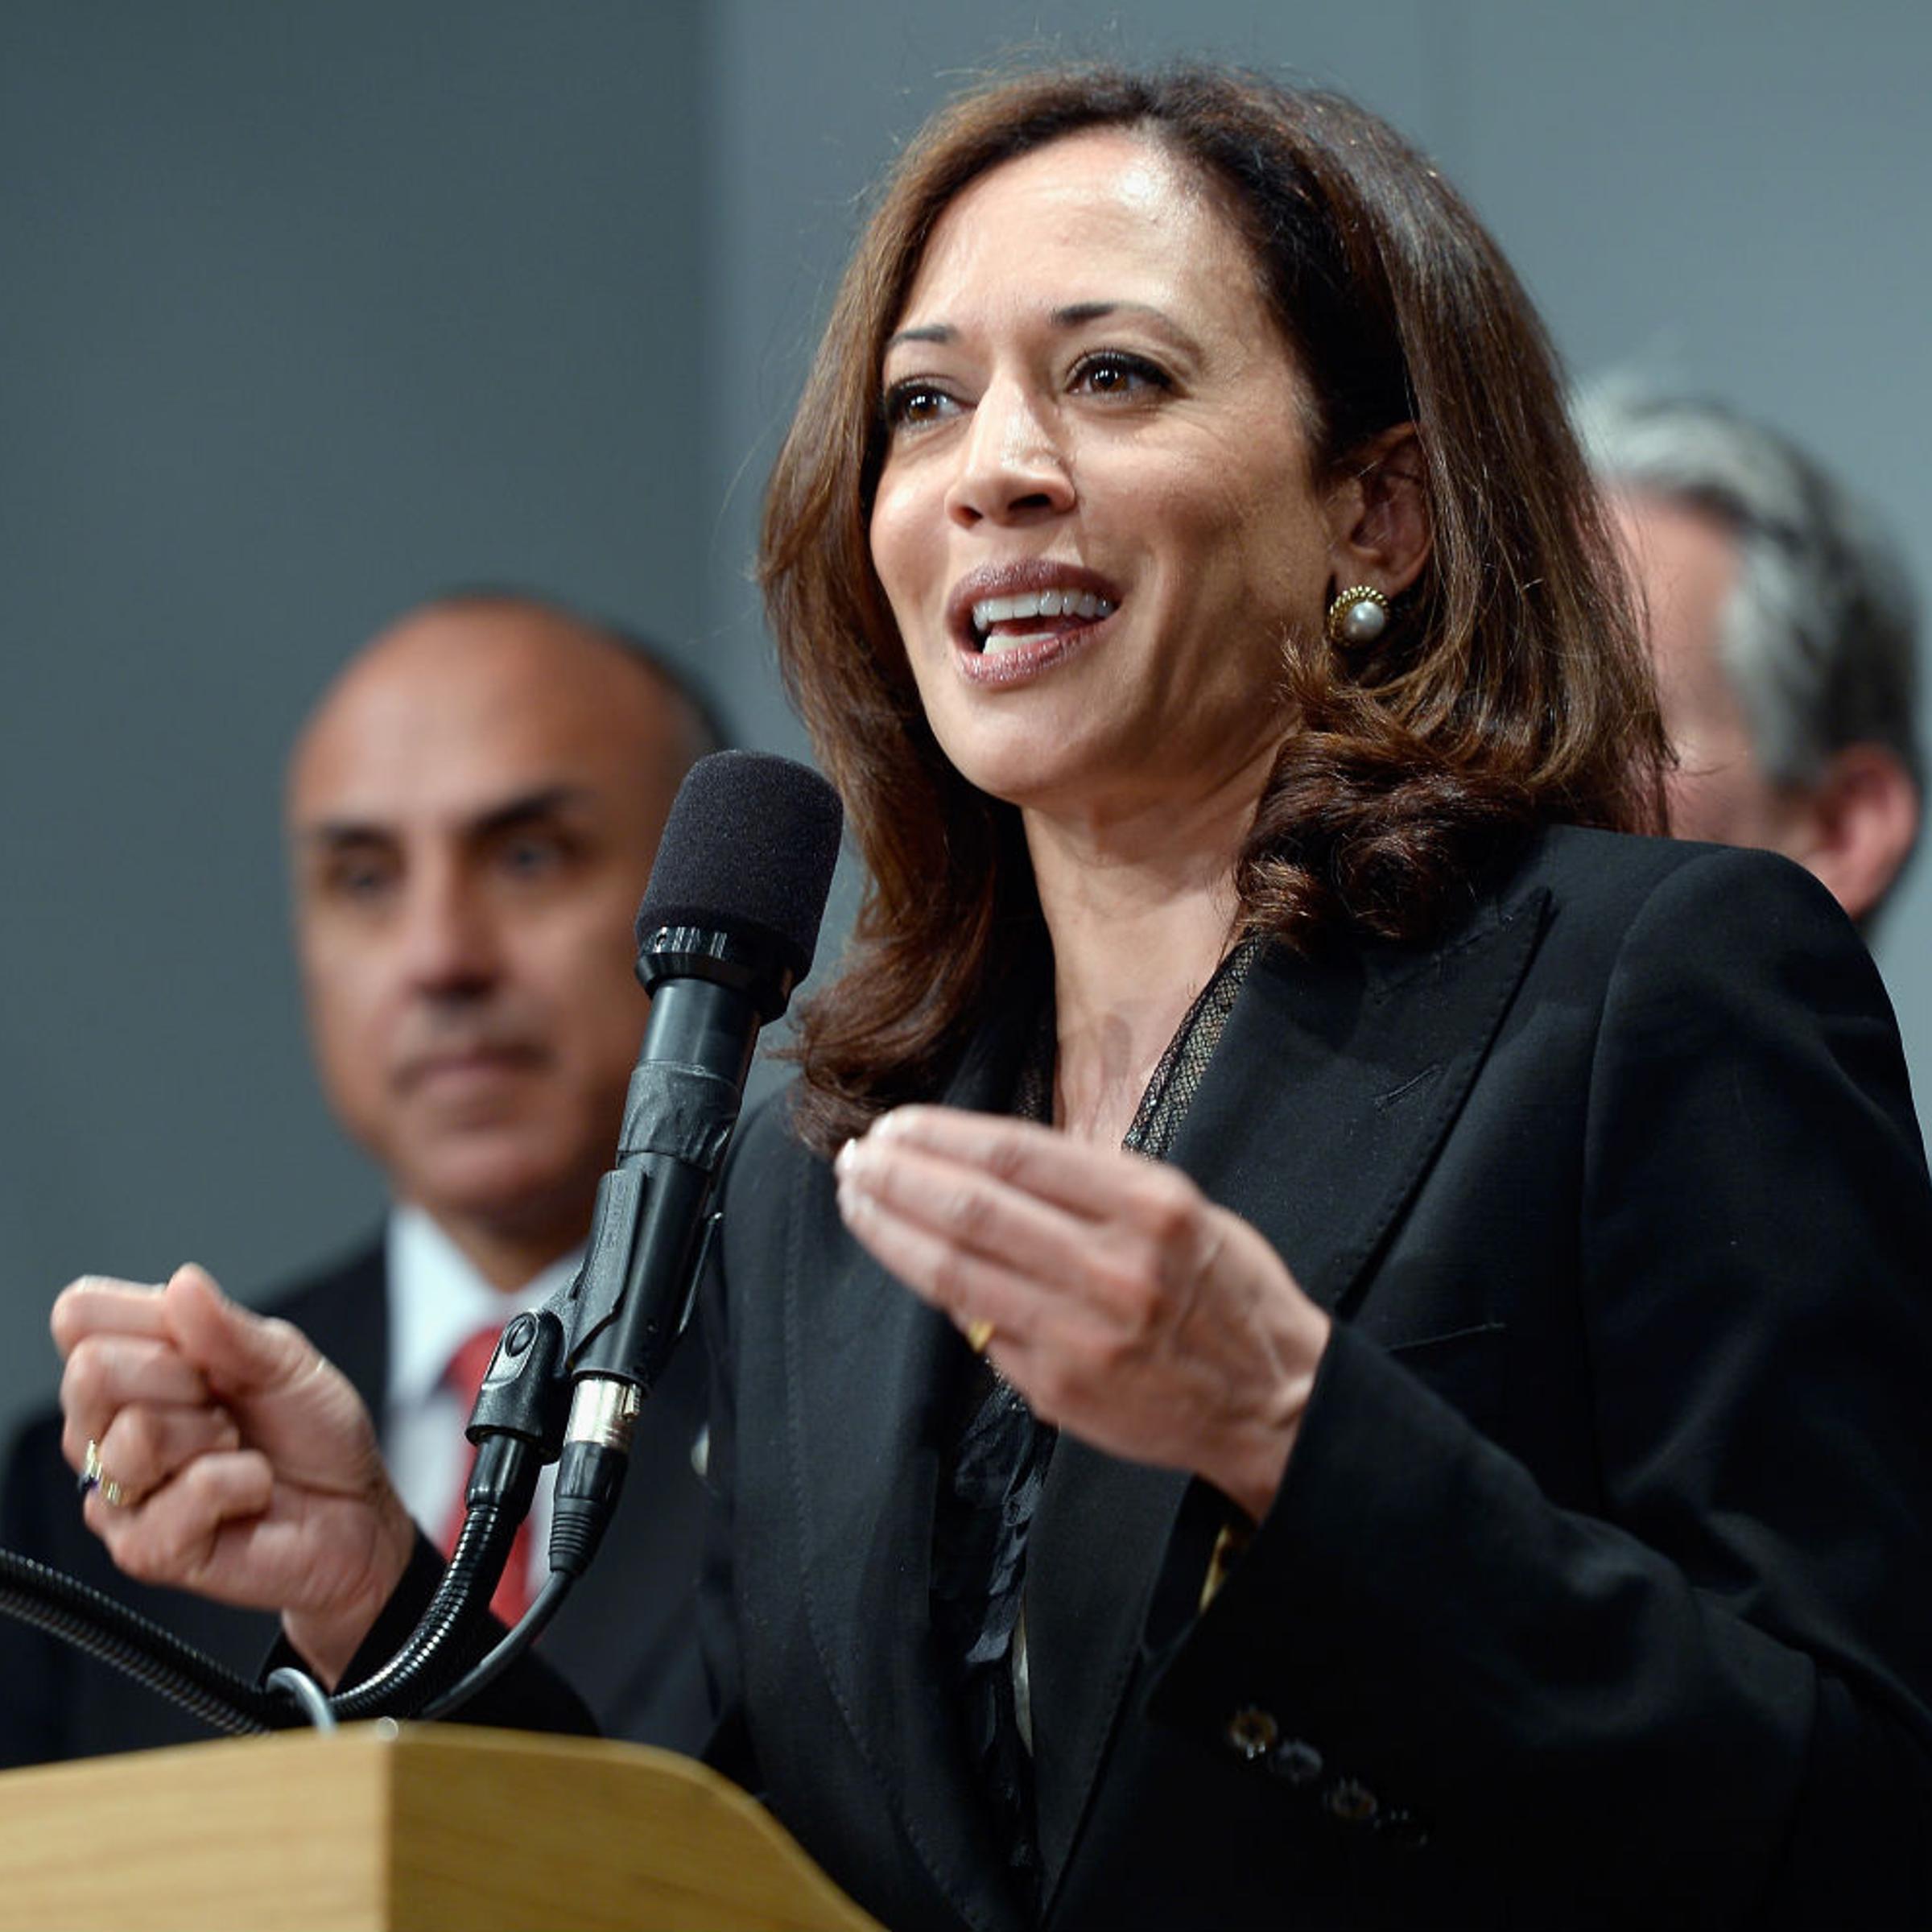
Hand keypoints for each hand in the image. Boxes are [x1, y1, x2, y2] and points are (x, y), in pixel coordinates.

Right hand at [53, 1263, 416, 1685]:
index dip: (146, 1317)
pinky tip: (250, 1491)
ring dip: (215, 1436)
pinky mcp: (142, 1549)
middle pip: (89, 1373)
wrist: (354, 1509)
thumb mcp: (285, 1360)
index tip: (204, 1349)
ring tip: (237, 1450)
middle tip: (225, 1405)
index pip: (78, 1316)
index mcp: (130, 1367)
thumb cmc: (311, 1433)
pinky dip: (244, 1482)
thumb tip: (183, 1284)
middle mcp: (106, 1428)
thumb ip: (229, 1328)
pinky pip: (188, 1492)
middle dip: (182, 1378)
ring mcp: (117, 1492)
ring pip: (134, 1436)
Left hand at [834, 1107, 1329, 1520]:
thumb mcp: (1180, 1208)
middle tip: (857, 1156)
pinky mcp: (1059, 1386)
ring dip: (893, 1230)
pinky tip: (907, 1261)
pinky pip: (980, 1328)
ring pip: (958, 1270)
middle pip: (972, 1207)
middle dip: (900, 1177)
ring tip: (857, 1199)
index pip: (1015, 1153)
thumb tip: (990, 1167)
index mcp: (1146, 1204)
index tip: (897, 1125)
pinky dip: (937, 1289)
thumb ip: (1092, 1186)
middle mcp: (1111, 1264)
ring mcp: (1080, 1331)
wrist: (1273, 1400)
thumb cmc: (1226, 1293)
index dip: (941, 1135)